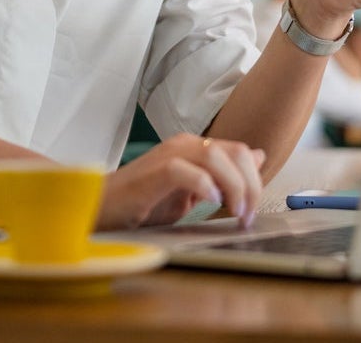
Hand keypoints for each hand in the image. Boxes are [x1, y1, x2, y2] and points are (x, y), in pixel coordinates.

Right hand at [95, 133, 265, 230]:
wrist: (102, 207)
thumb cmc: (143, 202)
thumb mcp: (193, 190)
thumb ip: (223, 175)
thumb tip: (258, 157)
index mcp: (195, 148)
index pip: (240, 152)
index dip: (255, 180)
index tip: (252, 211)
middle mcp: (185, 145)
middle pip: (235, 153)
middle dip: (250, 186)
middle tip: (247, 216)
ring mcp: (169, 155)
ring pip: (217, 158)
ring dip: (234, 188)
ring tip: (234, 214)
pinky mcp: (154, 172)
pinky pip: (186, 171)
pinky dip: (205, 186)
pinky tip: (209, 203)